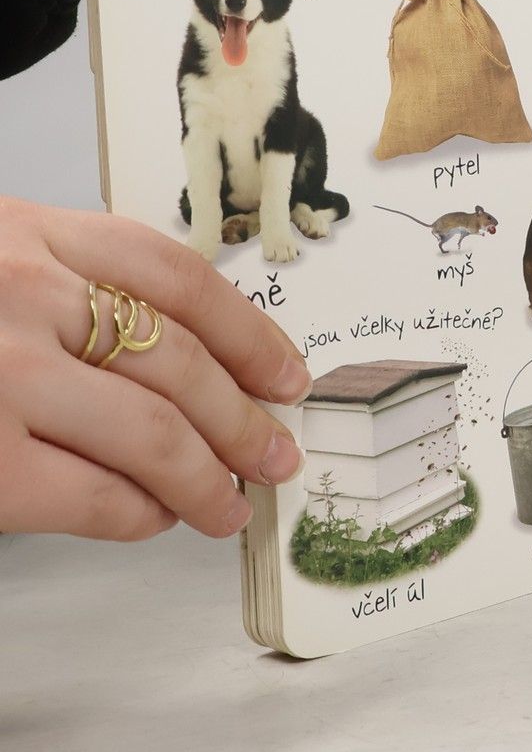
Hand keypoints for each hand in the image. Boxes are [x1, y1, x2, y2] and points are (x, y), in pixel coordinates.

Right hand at [0, 198, 311, 540]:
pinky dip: (139, 512)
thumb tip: (179, 361)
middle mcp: (22, 294)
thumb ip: (58, 286)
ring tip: (232, 503)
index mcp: (29, 233)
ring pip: (151, 433)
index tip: (286, 373)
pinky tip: (155, 518)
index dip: (250, 331)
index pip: (177, 277)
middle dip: (244, 417)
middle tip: (277, 453)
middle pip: (181, 360)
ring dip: (209, 478)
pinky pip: (90, 495)